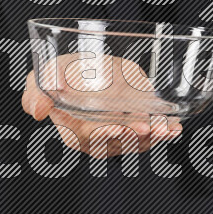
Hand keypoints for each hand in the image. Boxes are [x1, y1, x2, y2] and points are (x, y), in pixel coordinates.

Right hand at [21, 54, 181, 158]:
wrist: (80, 70)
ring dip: (154, 138)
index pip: (87, 135)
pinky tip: (175, 128)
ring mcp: (115, 137)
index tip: (118, 127)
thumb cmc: (58, 75)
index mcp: (71, 127)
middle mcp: (94, 138)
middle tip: (150, 128)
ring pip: (135, 143)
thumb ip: (36, 91)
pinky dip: (163, 133)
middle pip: (115, 143)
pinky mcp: (132, 131)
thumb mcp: (41, 76)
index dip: (103, 133)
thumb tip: (38, 110)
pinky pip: (148, 137)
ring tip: (168, 129)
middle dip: (134, 138)